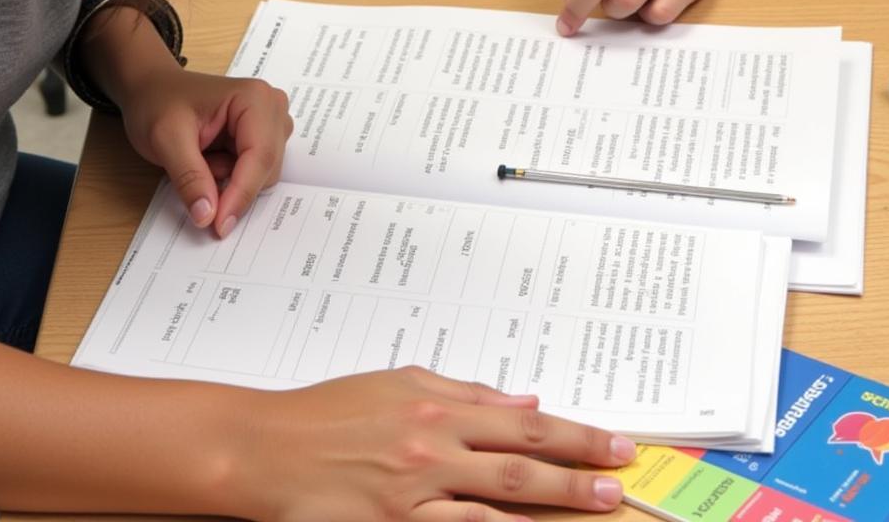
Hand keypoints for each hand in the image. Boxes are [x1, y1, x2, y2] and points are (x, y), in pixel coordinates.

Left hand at [118, 67, 291, 237]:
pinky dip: (230, 175)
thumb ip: (189, 178)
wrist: (151, 90)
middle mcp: (272, 107)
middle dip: (231, 183)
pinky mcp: (264, 135)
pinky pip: (256, 171)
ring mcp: (271, 121)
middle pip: (267, 168)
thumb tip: (208, 216)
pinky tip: (210, 157)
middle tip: (193, 171)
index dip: (241, 194)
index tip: (220, 226)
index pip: (260, 156)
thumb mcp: (165, 139)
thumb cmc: (158, 104)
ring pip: (263, 173)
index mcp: (254, 99)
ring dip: (229, 178)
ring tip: (200, 157)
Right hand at [230, 367, 634, 521]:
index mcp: (437, 405)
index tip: (613, 444)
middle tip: (622, 476)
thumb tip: (519, 402)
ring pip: (502, 499)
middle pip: (524, 460)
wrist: (266, 450)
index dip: (574, 434)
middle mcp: (434, 444)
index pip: (524, 424)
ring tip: (597, 504)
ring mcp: (416, 490)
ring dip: (555, 503)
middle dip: (580, 469)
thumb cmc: (326, 412)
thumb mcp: (397, 383)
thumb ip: (462, 391)